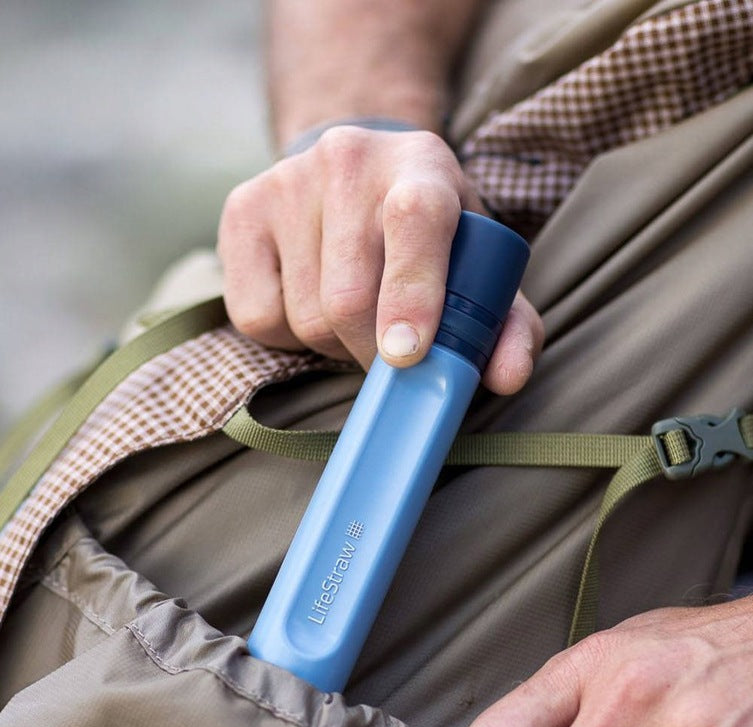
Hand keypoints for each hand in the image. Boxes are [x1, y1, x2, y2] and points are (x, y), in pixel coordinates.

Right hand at [217, 126, 542, 394]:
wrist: (354, 167)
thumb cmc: (430, 232)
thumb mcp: (480, 264)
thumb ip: (506, 324)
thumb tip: (506, 377)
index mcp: (422, 165)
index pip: (415, 220)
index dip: (411, 293)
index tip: (407, 355)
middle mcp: (349, 160)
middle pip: (348, 297)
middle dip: (373, 353)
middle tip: (393, 359)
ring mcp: (287, 181)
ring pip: (304, 316)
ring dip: (335, 346)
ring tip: (355, 321)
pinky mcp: (241, 210)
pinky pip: (257, 316)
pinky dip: (288, 336)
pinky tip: (309, 306)